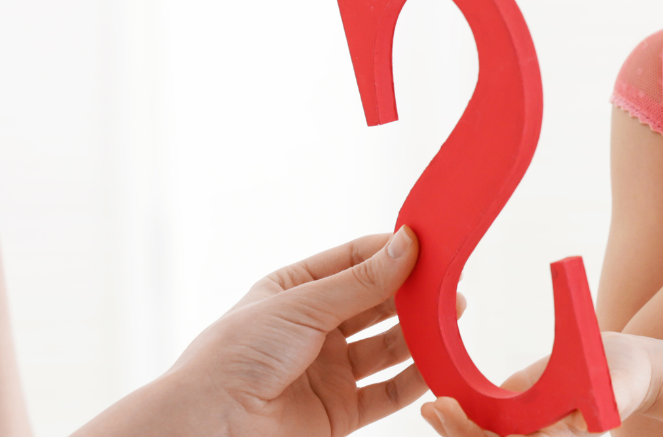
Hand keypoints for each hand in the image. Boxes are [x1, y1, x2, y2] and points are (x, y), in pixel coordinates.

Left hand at [81, 230, 428, 436]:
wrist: (210, 426)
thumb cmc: (236, 355)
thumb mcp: (302, 305)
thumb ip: (361, 281)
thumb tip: (408, 243)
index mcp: (294, 291)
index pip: (353, 261)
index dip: (391, 252)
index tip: (430, 243)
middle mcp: (313, 329)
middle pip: (375, 304)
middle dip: (412, 293)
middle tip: (450, 283)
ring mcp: (327, 371)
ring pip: (386, 347)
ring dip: (419, 333)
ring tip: (452, 317)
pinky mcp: (338, 412)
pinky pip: (386, 392)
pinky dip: (414, 379)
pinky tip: (439, 363)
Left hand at [420, 333, 655, 436]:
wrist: (618, 370)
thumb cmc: (625, 375)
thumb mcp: (622, 383)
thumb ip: (610, 398)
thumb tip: (589, 419)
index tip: (491, 434)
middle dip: (467, 436)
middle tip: (439, 410)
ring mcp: (524, 435)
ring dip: (455, 431)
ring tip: (432, 409)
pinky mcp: (512, 423)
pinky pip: (480, 430)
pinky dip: (459, 422)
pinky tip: (437, 407)